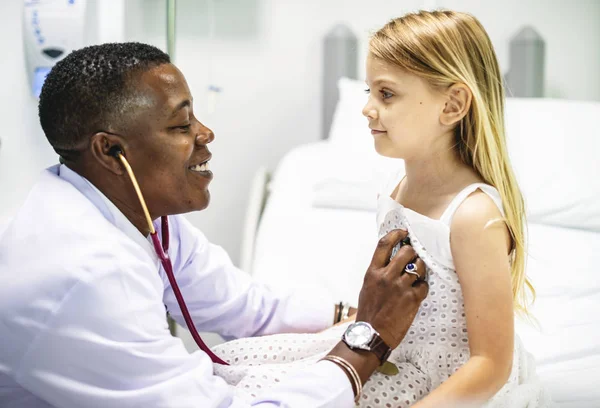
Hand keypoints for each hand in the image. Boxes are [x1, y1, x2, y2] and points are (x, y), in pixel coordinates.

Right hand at [325, 230, 427, 389]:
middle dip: (413, 252)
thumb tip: (390, 262)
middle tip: (414, 257)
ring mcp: (400, 287)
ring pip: (419, 267)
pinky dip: (422, 288)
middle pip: (406, 252)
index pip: (384, 244)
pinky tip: (416, 294)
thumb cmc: (369, 313)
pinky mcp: (412, 299)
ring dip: (420, 269)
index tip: (403, 232)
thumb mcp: (367, 287)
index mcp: (372, 272)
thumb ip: (378, 273)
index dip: (396, 234)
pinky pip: (424, 286)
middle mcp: (386, 276)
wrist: (372, 335)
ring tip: (416, 276)